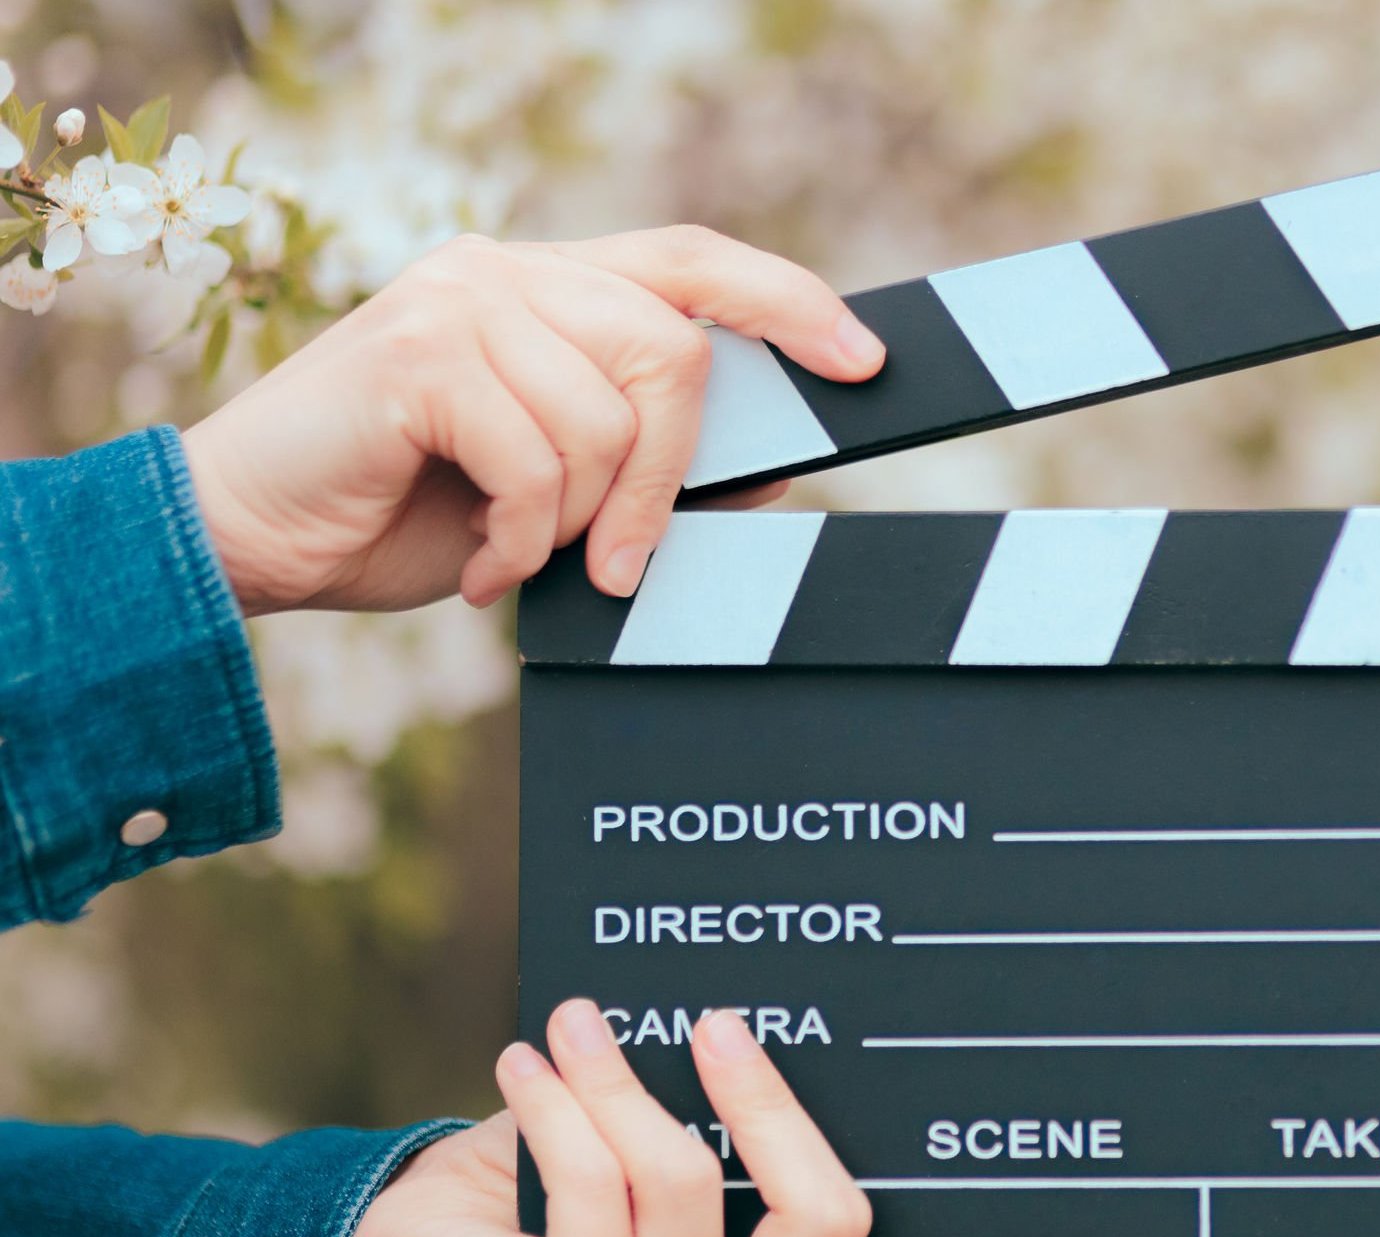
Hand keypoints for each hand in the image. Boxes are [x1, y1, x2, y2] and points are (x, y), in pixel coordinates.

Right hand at [181, 226, 884, 614]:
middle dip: (667, 477)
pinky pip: (539, 460)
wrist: (248, 541)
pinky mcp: (417, 357)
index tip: (863, 360)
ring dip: (579, 524)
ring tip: (517, 558)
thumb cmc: (405, 515)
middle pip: (674, 352)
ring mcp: (459, 303)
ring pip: (610, 419)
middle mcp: (505, 273)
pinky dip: (523, 542)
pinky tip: (479, 566)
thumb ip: (648, 468)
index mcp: (547, 287)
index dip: (787, 302)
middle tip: (620, 561)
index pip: (693, 261)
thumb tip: (773, 474)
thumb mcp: (553, 496)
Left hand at [345, 1001, 1161, 1236]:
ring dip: (616, 1076)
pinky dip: (556, 1101)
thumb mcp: (659, 1148)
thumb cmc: (533, 1191)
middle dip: (769, 1103)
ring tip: (566, 1028)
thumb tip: (785, 1014)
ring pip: (685, 1180)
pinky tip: (525, 1068)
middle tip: (715, 1022)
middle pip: (832, 1219)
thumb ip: (724, 1124)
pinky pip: (598, 1179)